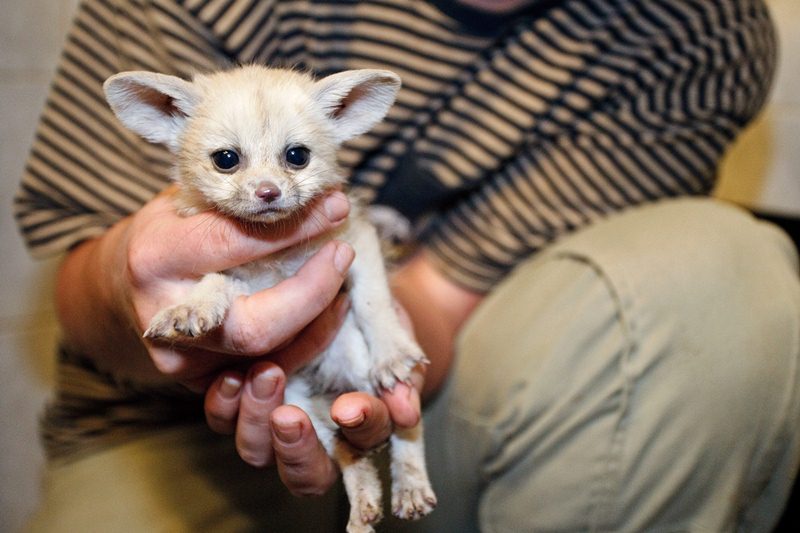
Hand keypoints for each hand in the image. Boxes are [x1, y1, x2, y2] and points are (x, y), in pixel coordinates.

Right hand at [55, 185, 352, 387]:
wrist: (124, 286)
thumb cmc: (170, 233)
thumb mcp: (191, 201)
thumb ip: (240, 204)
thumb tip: (315, 194)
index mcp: (155, 259)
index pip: (235, 245)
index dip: (293, 228)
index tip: (336, 205)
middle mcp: (165, 318)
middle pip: (255, 327)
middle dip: (312, 293)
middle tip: (343, 254)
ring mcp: (182, 359)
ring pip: (267, 356)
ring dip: (318, 320)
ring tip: (341, 279)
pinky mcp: (201, 382)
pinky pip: (266, 373)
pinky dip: (307, 343)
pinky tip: (329, 311)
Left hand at [203, 302, 424, 495]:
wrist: (332, 293)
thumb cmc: (368, 321)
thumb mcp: (388, 337)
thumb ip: (398, 373)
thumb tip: (406, 414)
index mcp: (361, 425)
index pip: (365, 440)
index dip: (360, 427)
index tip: (349, 407)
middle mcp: (317, 437)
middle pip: (306, 473)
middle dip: (296, 449)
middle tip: (289, 418)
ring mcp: (274, 422)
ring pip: (258, 452)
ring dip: (257, 421)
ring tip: (262, 376)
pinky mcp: (240, 402)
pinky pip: (224, 420)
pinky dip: (224, 405)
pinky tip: (231, 377)